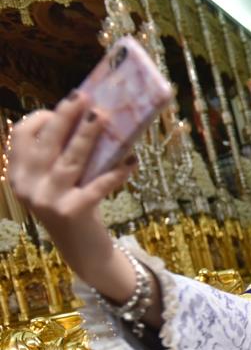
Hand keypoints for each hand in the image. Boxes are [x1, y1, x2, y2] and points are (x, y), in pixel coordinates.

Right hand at [10, 92, 137, 294]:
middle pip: (47, 142)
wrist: (84, 252)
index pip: (20, 135)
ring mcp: (47, 201)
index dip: (41, 117)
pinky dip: (117, 172)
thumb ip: (64, 156)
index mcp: (19, 175)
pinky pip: (97, 186)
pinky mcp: (71, 213)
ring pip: (70, 160)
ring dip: (88, 136)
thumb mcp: (61, 180)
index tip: (67, 106)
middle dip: (66, 116)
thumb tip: (90, 116)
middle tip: (85, 96)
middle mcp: (27, 186)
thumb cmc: (76, 207)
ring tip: (104, 116)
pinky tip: (132, 161)